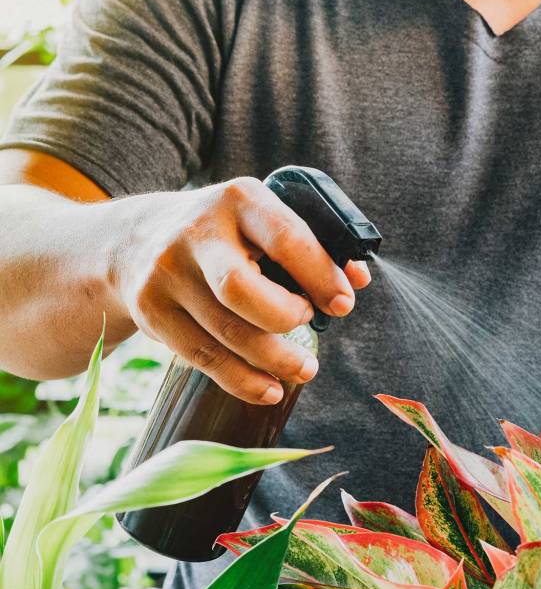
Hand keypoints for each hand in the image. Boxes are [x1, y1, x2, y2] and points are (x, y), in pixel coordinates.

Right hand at [113, 177, 369, 403]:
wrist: (135, 240)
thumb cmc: (225, 235)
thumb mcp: (260, 221)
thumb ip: (311, 246)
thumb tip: (358, 280)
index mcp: (238, 200)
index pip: (287, 238)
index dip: (321, 276)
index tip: (344, 304)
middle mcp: (195, 234)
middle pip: (242, 290)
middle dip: (286, 318)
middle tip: (308, 322)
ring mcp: (166, 275)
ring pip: (226, 332)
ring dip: (274, 359)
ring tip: (304, 369)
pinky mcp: (152, 313)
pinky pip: (203, 357)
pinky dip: (242, 380)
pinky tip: (269, 389)